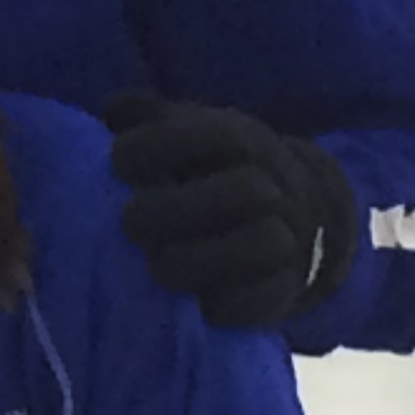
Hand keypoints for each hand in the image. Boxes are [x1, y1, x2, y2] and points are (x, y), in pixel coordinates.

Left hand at [105, 94, 357, 329]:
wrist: (302, 218)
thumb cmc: (221, 172)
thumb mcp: (191, 134)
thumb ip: (148, 117)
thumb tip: (113, 110)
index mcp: (245, 141)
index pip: (213, 136)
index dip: (160, 146)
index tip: (118, 163)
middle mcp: (274, 185)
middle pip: (244, 192)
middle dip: (177, 210)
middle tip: (130, 223)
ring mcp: (288, 236)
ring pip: (262, 244)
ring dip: (201, 259)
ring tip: (158, 267)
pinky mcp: (285, 287)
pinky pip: (266, 299)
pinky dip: (226, 304)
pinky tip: (192, 302)